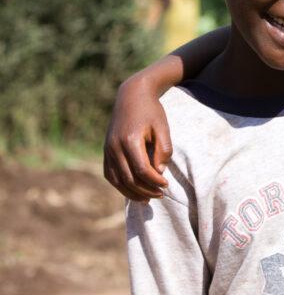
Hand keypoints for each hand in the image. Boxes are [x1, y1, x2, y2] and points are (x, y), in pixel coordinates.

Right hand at [103, 75, 172, 201]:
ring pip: (117, 180)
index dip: (155, 182)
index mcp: (129, 140)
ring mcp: (107, 149)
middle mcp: (114, 147)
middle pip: (129, 178)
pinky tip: (133, 191)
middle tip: (161, 195)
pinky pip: (110, 174)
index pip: (142, 170)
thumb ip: (163, 150)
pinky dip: (120, 185)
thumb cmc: (151, 111)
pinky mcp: (106, 150)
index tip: (166, 185)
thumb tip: (159, 172)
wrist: (131, 96)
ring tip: (148, 198)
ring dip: (132, 192)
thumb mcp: (162, 127)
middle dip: (146, 190)